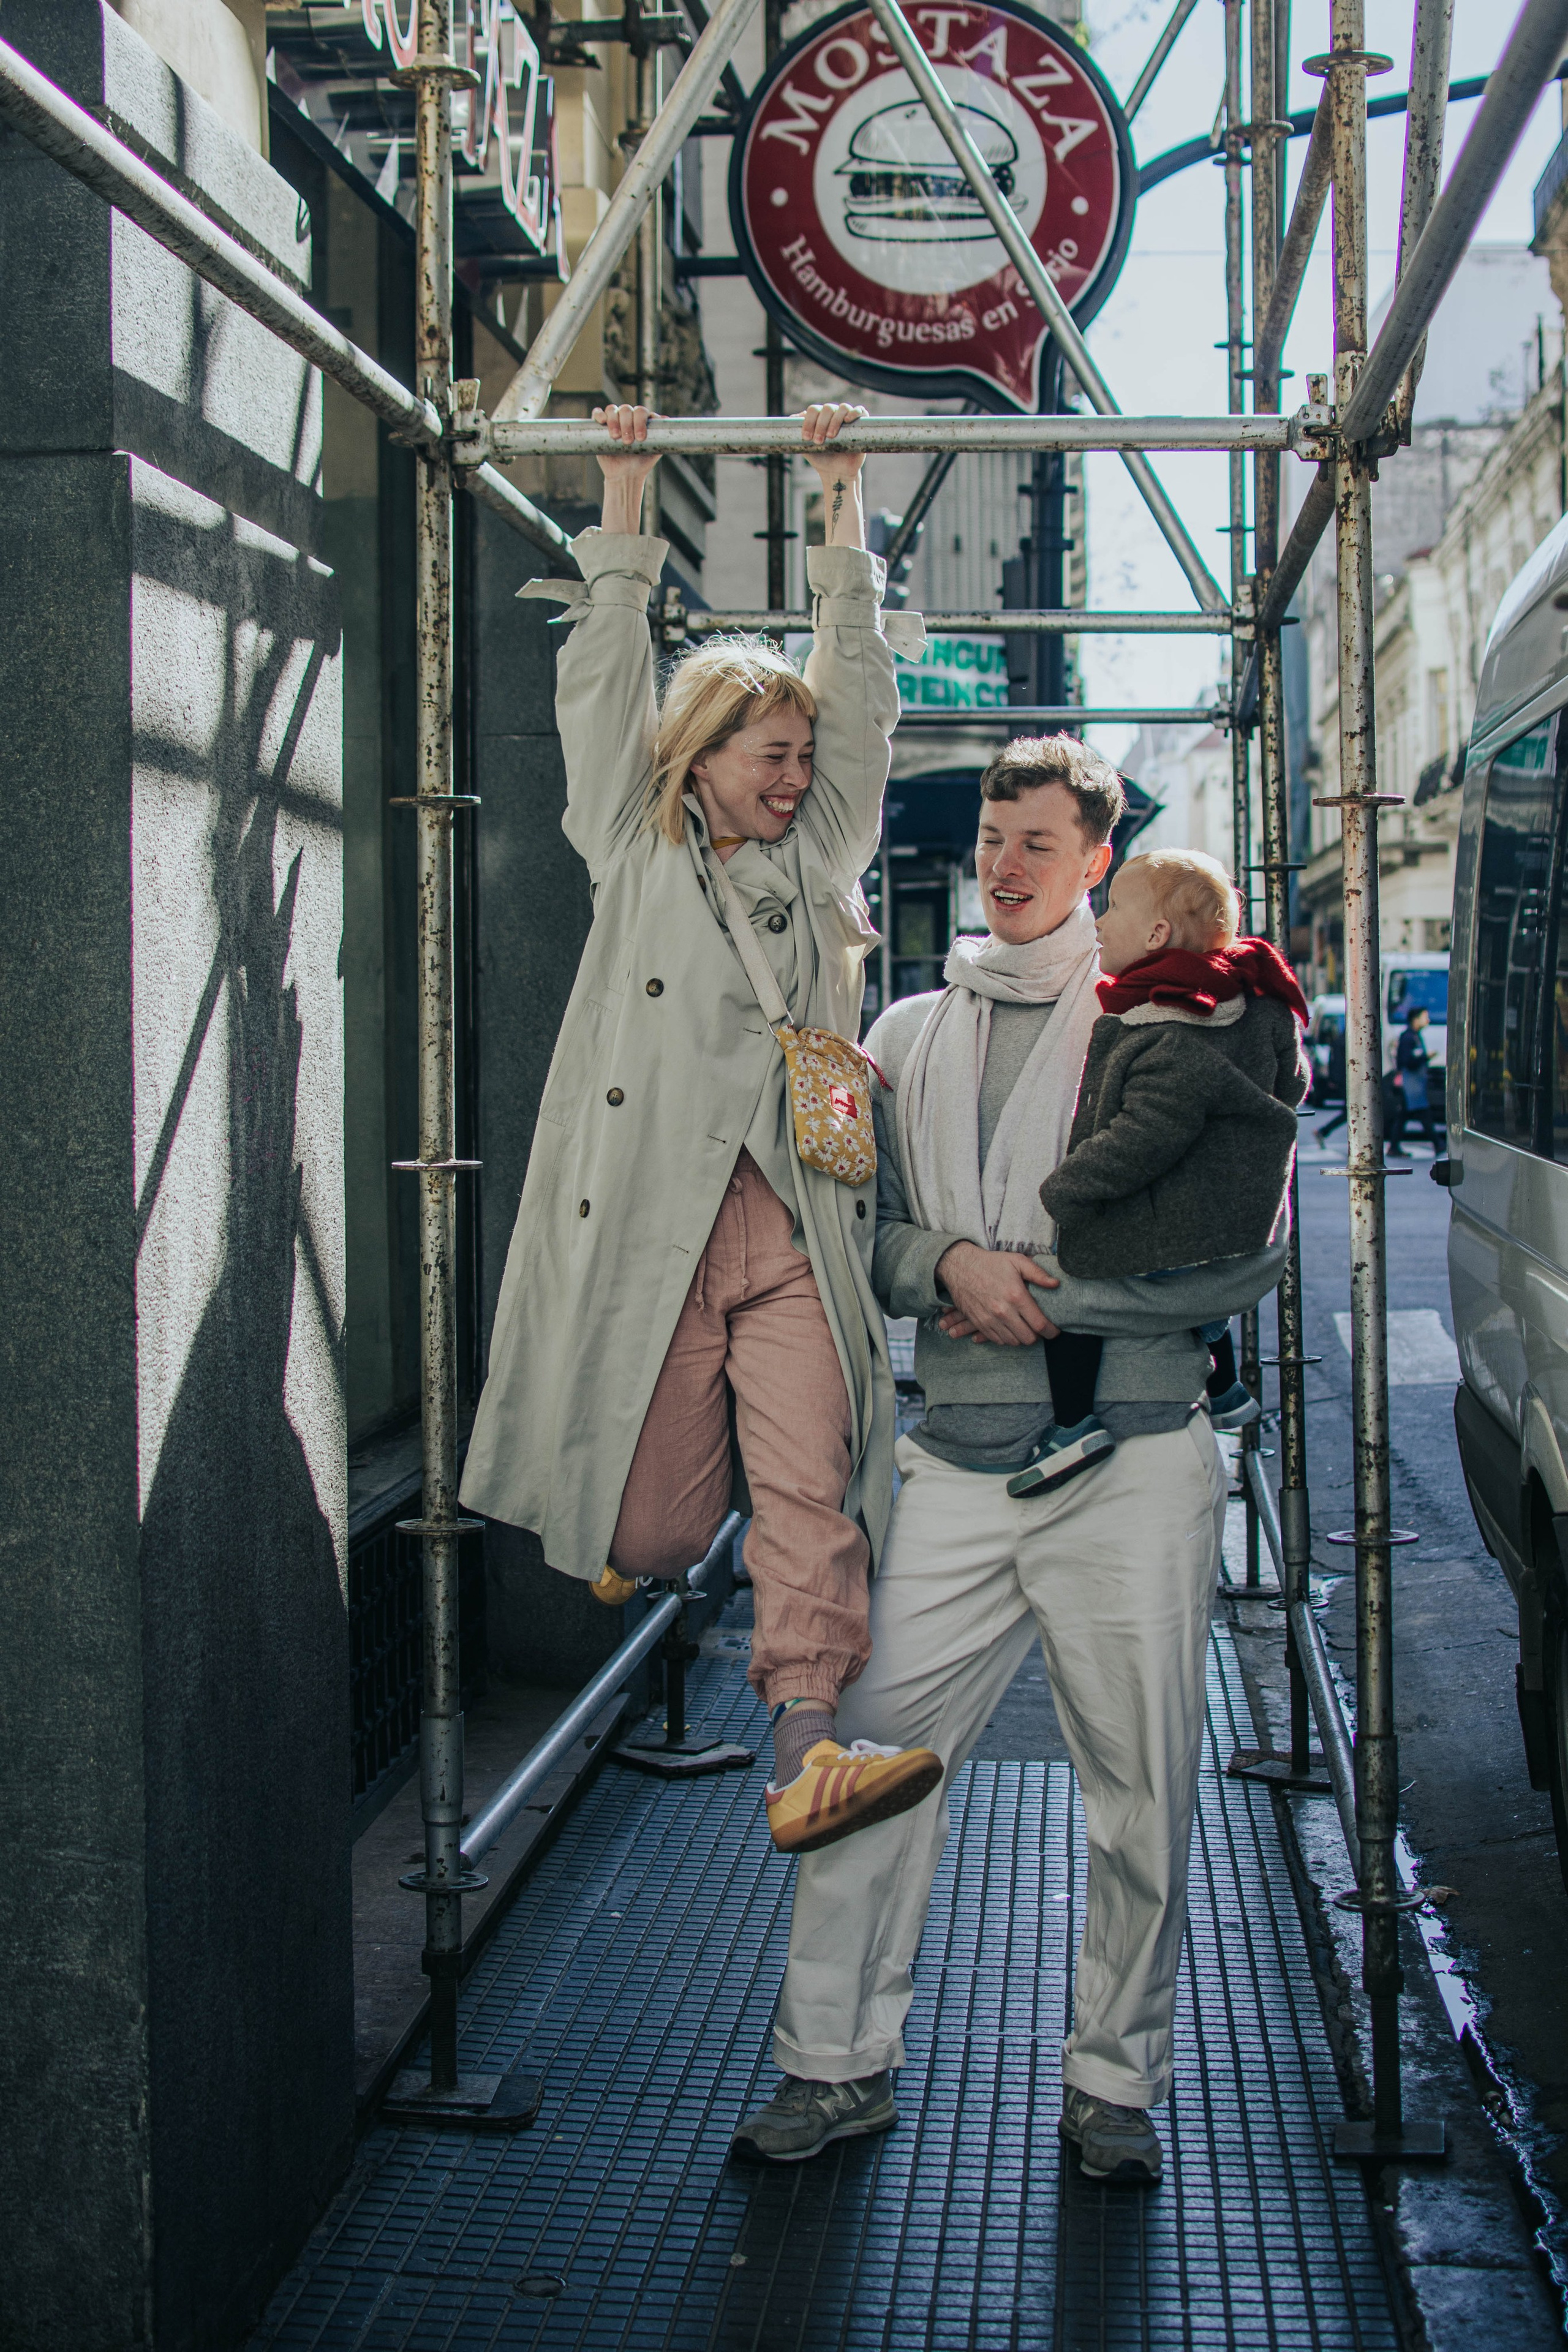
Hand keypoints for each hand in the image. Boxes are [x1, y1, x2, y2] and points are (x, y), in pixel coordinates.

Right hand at [593, 405, 660, 532]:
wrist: (626, 475)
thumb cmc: (642, 463)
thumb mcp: (654, 450)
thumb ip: (661, 436)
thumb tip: (666, 419)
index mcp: (641, 420)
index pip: (640, 412)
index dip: (640, 422)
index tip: (640, 438)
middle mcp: (628, 417)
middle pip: (626, 409)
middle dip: (627, 424)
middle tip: (628, 441)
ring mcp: (614, 420)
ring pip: (612, 410)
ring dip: (614, 421)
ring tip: (616, 437)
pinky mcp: (600, 426)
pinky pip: (598, 413)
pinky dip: (599, 414)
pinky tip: (602, 421)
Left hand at [799, 402, 867, 478]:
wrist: (837, 473)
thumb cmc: (821, 458)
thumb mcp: (806, 447)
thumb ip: (796, 434)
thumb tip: (790, 419)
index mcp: (820, 416)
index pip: (813, 410)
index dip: (809, 422)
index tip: (806, 438)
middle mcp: (833, 414)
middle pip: (827, 408)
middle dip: (821, 424)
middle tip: (819, 441)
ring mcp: (847, 418)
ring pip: (842, 408)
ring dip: (835, 420)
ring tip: (831, 436)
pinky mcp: (860, 424)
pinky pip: (860, 411)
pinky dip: (854, 412)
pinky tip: (848, 420)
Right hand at [934, 1242, 1059, 1346]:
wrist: (960, 1266)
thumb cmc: (991, 1263)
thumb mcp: (1017, 1261)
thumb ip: (1038, 1273)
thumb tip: (1056, 1284)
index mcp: (1016, 1296)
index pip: (1040, 1324)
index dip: (1051, 1331)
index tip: (1054, 1331)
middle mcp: (1003, 1311)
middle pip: (1028, 1338)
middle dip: (1038, 1336)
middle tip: (1039, 1329)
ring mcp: (990, 1319)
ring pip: (1013, 1342)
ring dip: (1022, 1338)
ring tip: (1025, 1328)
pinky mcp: (979, 1323)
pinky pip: (998, 1340)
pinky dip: (1007, 1338)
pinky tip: (1011, 1329)